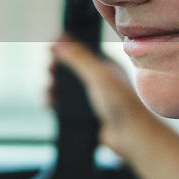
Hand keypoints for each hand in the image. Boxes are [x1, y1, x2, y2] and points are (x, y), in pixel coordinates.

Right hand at [50, 34, 156, 161]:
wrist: (130, 136)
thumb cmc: (122, 103)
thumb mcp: (98, 74)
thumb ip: (77, 57)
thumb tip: (57, 42)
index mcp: (105, 65)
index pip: (80, 50)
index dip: (64, 48)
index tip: (50, 48)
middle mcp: (98, 79)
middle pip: (69, 69)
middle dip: (55, 69)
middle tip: (49, 72)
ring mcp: (91, 97)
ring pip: (64, 88)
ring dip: (53, 87)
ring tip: (49, 90)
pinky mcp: (85, 113)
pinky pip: (64, 105)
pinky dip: (54, 102)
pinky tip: (50, 103)